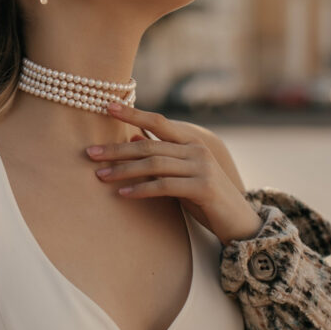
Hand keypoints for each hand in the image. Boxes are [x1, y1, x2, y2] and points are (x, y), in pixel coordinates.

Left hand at [85, 102, 263, 244]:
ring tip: (100, 175)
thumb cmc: (207, 198)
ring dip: (124, 170)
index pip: (158, 121)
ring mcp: (201, 167)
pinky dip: (141, 189)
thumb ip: (161, 156)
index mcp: (191, 142)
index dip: (133, 113)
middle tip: (90, 153)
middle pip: (149, 145)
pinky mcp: (203, 187)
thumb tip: (133, 137)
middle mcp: (196, 149)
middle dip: (117, 149)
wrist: (240, 223)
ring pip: (154, 164)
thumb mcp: (181, 174)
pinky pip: (164, 186)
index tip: (107, 106)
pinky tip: (123, 193)